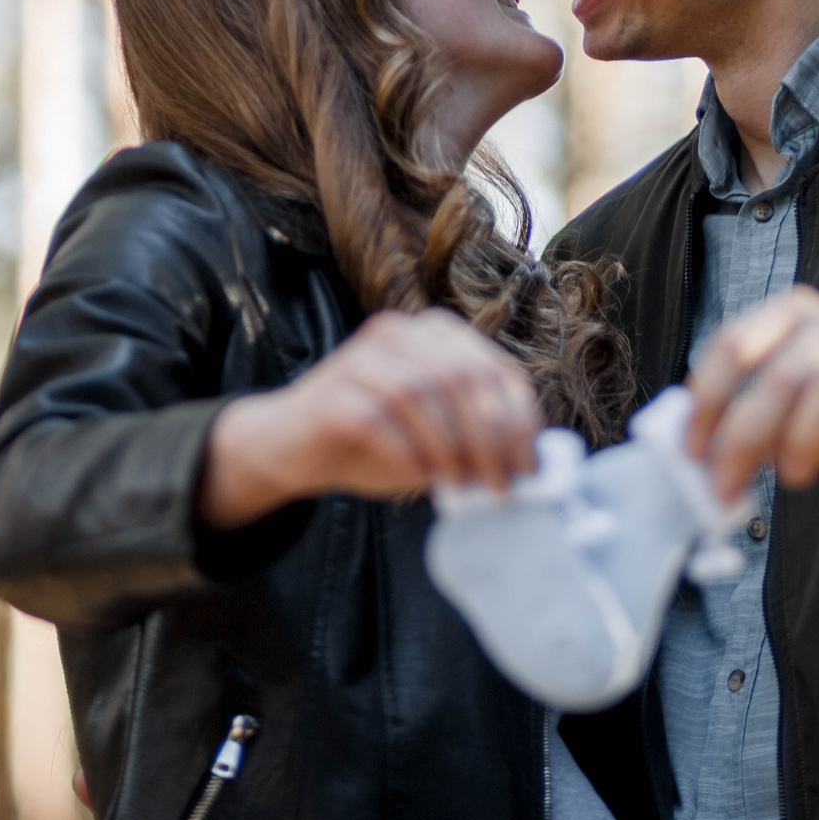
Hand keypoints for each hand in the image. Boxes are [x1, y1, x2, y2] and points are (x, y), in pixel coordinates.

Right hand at [200, 308, 541, 525]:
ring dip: (450, 447)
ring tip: (462, 486)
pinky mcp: (330, 392)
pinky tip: (419, 478)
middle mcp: (400, 333)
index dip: (520, 422)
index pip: (498, 370)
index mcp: (436, 333)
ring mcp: (360, 357)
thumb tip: (528, 464)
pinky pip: (377, 419)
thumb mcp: (435, 435)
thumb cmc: (372, 441)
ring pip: (421, 393)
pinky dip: (406, 453)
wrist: (290, 447)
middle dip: (490, 438)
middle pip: (463, 378)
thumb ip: (476, 436)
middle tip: (499, 485)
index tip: (528, 469)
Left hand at [684, 286, 818, 501]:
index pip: (735, 343)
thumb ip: (746, 410)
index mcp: (791, 314)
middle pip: (782, 374)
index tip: (693, 450)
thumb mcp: (790, 391)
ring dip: (804, 440)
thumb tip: (705, 458)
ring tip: (793, 476)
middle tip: (729, 483)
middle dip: (746, 437)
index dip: (708, 401)